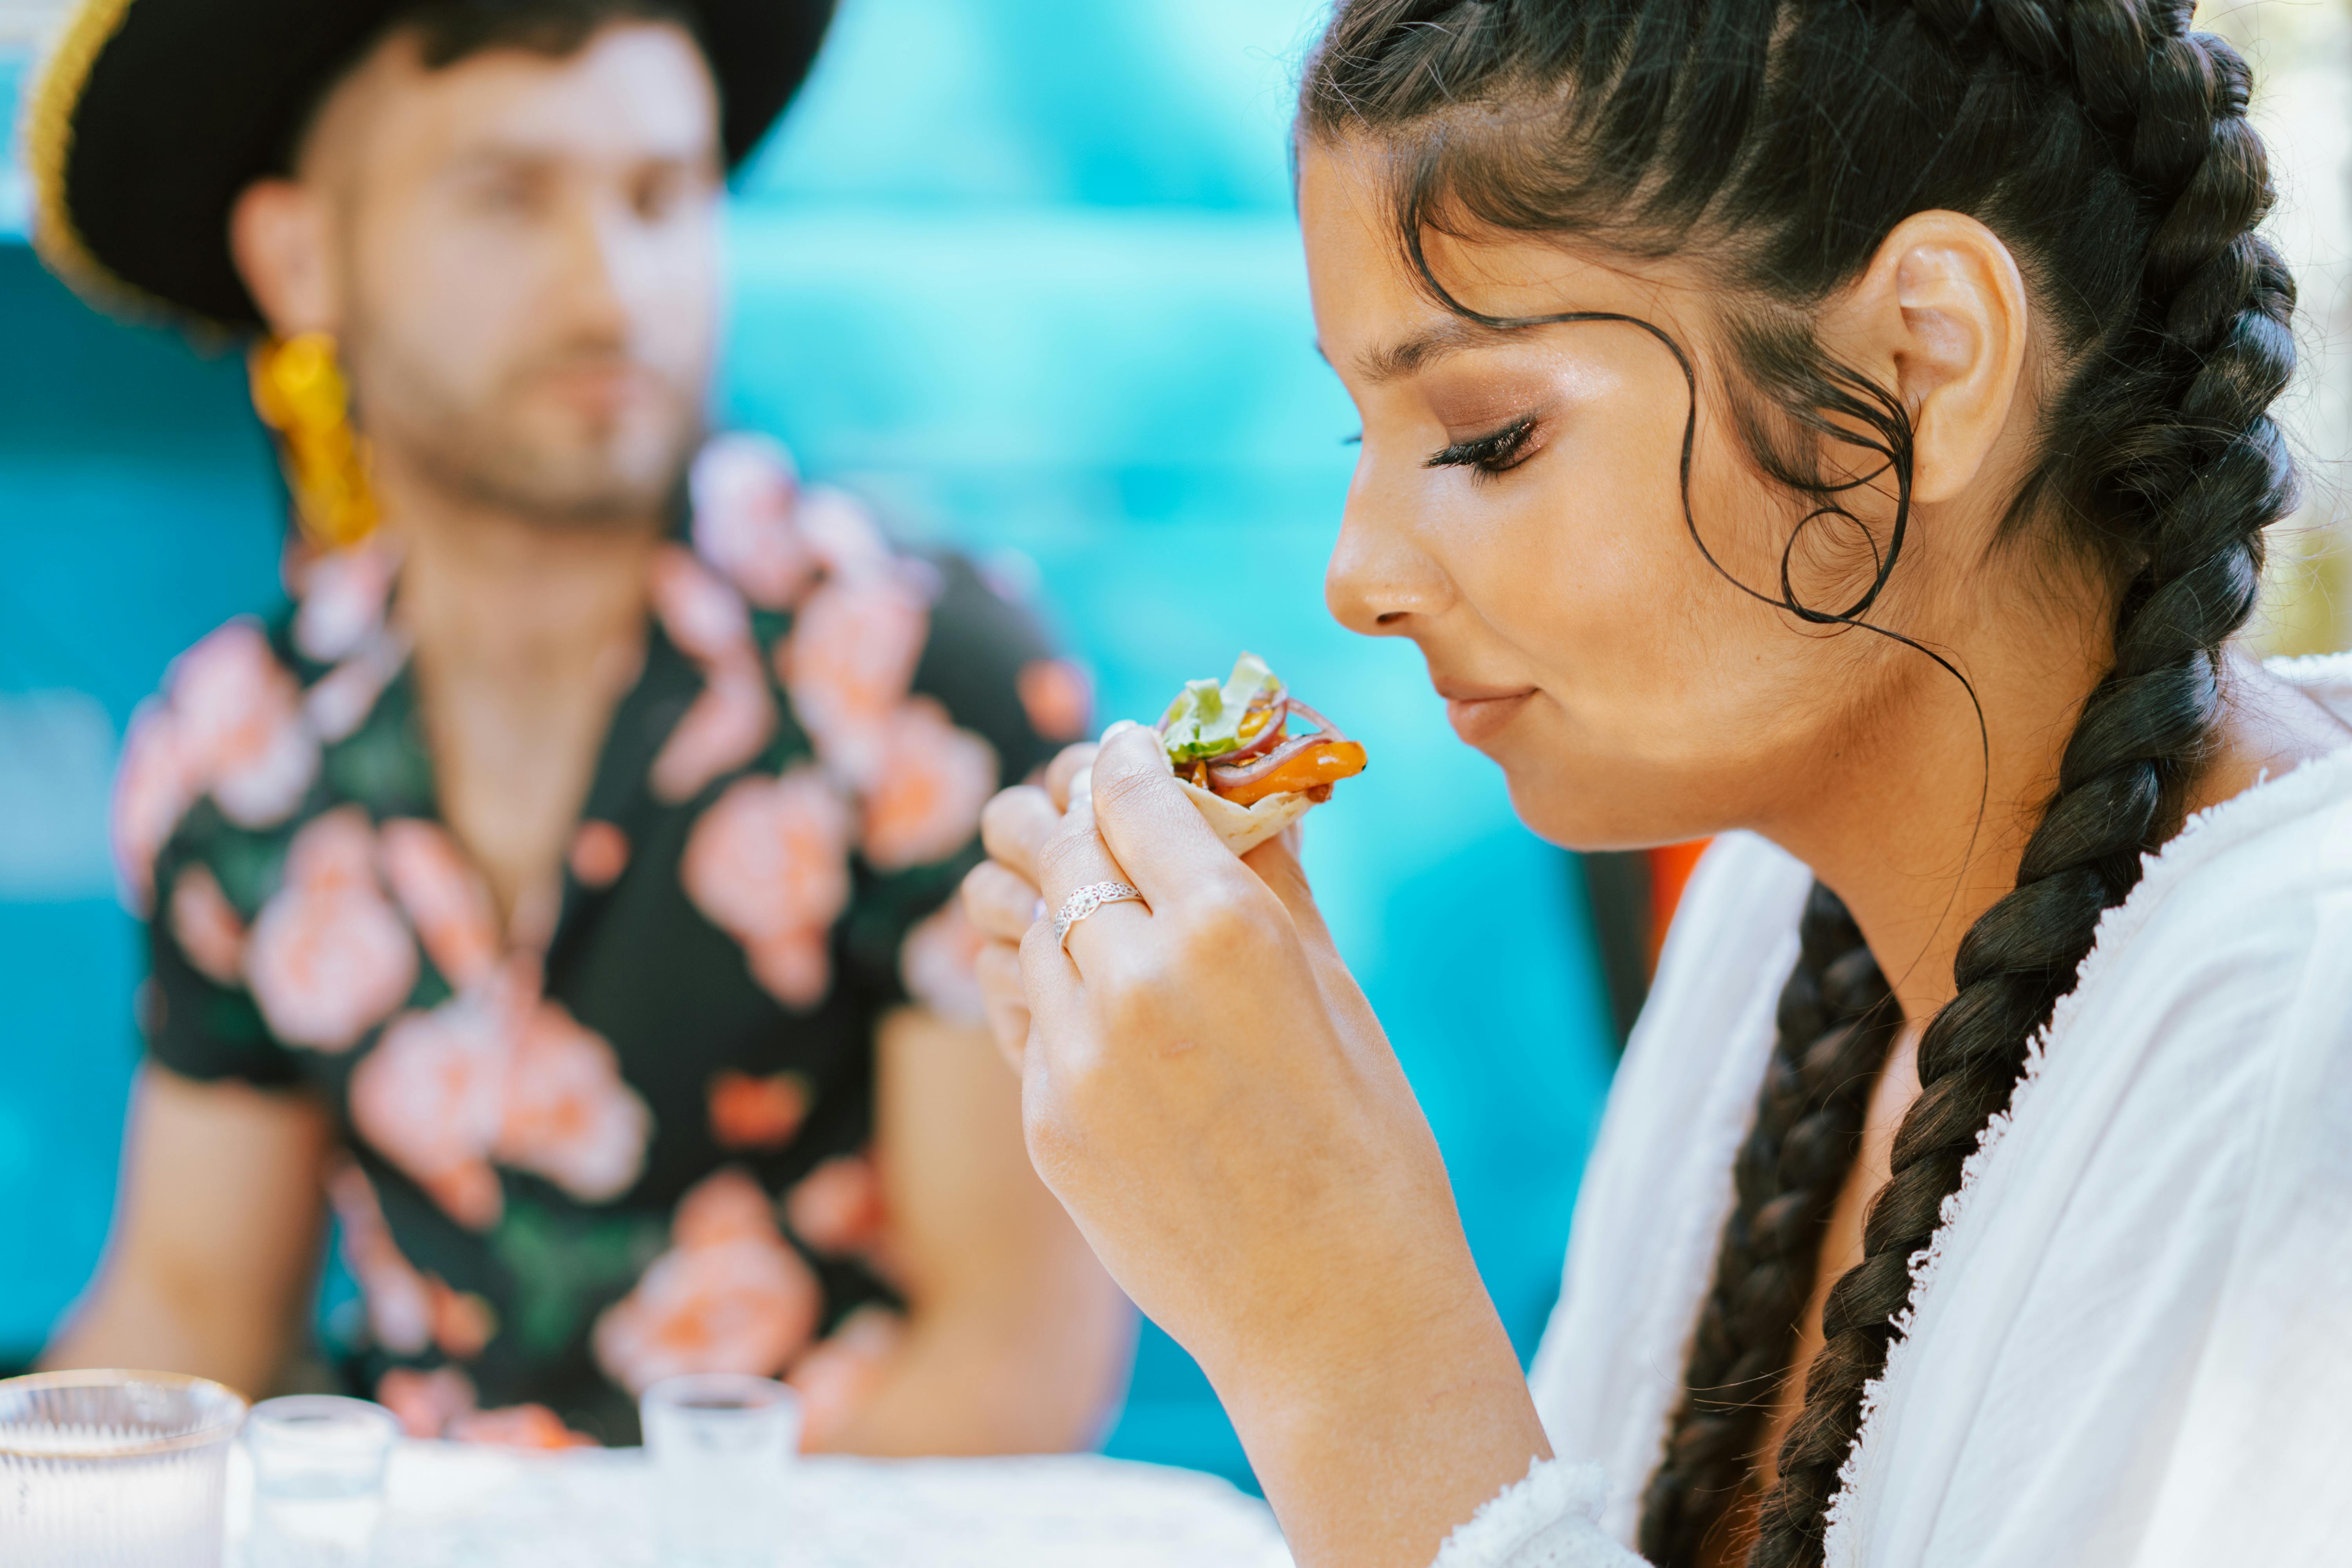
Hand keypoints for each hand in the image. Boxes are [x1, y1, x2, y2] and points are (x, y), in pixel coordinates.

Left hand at [963, 723, 1546, 1567]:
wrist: (1335, 1313)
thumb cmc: (1366, 1144)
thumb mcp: (1335, 990)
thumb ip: (1272, 878)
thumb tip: (1242, 790)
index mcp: (1227, 926)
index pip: (1131, 792)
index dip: (1119, 758)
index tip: (1117, 750)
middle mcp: (1136, 976)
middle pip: (1051, 845)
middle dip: (1051, 807)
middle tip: (1056, 798)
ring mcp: (1077, 1054)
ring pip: (1018, 929)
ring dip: (1031, 897)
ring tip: (1045, 888)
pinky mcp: (1045, 1121)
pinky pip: (1016, 1018)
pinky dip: (1034, 987)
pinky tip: (1062, 988)